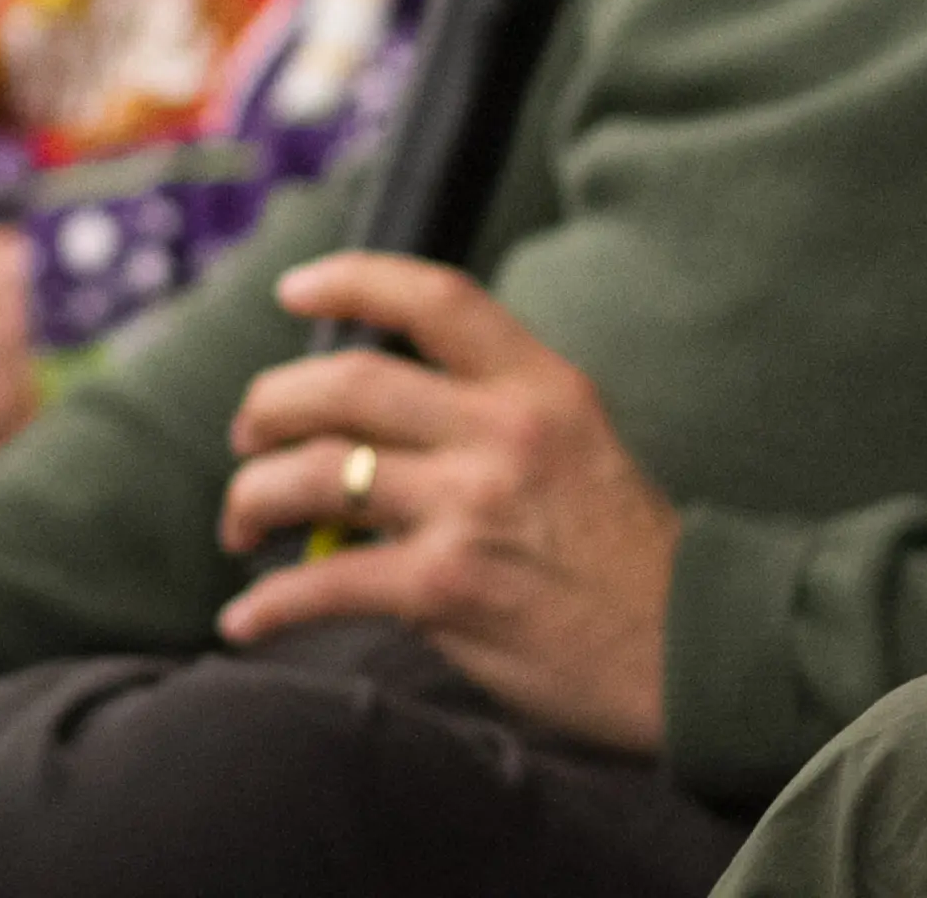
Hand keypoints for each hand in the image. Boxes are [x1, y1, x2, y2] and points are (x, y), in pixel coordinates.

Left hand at [213, 255, 680, 751]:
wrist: (684, 646)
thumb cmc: (624, 555)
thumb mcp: (581, 443)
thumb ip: (496, 414)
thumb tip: (377, 414)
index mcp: (542, 386)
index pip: (437, 299)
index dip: (353, 280)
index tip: (296, 288)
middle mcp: (505, 431)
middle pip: (346, 383)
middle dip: (269, 406)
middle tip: (247, 437)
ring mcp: (472, 507)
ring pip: (317, 475)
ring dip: (252, 499)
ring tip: (241, 525)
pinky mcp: (446, 587)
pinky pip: (322, 583)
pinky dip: (267, 606)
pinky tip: (246, 621)